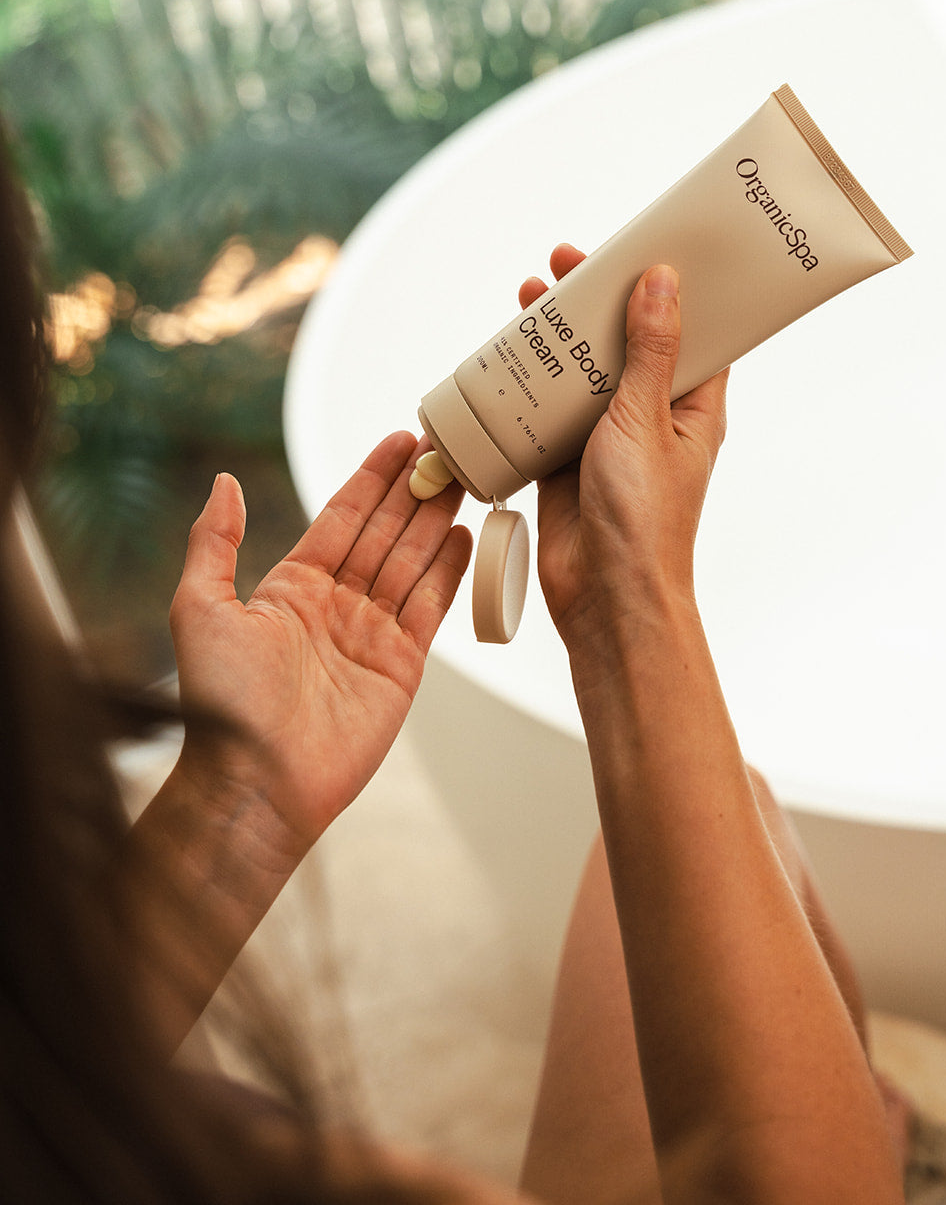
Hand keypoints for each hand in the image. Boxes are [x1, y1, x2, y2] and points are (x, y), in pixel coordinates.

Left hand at [168, 431, 470, 854]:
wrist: (254, 782)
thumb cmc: (220, 703)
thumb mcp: (200, 607)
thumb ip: (214, 540)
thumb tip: (224, 481)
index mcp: (292, 588)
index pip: (342, 517)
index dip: (373, 478)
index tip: (401, 441)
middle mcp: (336, 605)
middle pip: (386, 533)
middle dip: (414, 490)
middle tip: (446, 448)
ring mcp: (372, 634)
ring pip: (413, 561)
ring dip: (437, 519)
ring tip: (465, 476)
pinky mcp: (402, 666)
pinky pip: (431, 606)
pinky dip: (451, 570)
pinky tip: (467, 534)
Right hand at [518, 246, 727, 657]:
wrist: (605, 596)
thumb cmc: (644, 518)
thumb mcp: (646, 420)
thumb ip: (651, 351)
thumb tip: (663, 281)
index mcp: (692, 406)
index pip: (689, 329)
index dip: (666, 285)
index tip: (640, 247)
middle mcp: (651, 416)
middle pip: (626, 342)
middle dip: (598, 301)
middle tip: (566, 263)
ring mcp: (607, 438)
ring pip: (582, 372)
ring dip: (558, 337)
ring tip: (529, 297)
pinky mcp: (566, 460)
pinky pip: (547, 409)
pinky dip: (528, 383)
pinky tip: (506, 355)